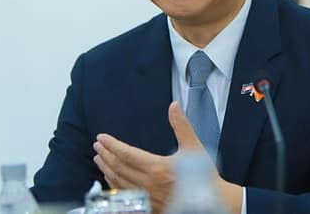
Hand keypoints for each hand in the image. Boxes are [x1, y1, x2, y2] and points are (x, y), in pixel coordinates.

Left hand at [93, 101, 241, 213]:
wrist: (212, 201)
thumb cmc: (204, 175)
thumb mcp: (194, 147)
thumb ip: (181, 126)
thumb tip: (173, 106)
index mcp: (157, 167)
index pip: (126, 154)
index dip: (111, 145)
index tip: (102, 138)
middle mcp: (148, 184)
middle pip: (118, 167)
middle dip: (106, 155)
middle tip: (98, 146)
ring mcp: (147, 198)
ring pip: (119, 182)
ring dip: (106, 169)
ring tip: (99, 159)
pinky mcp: (149, 207)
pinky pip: (125, 195)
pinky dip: (114, 185)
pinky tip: (111, 179)